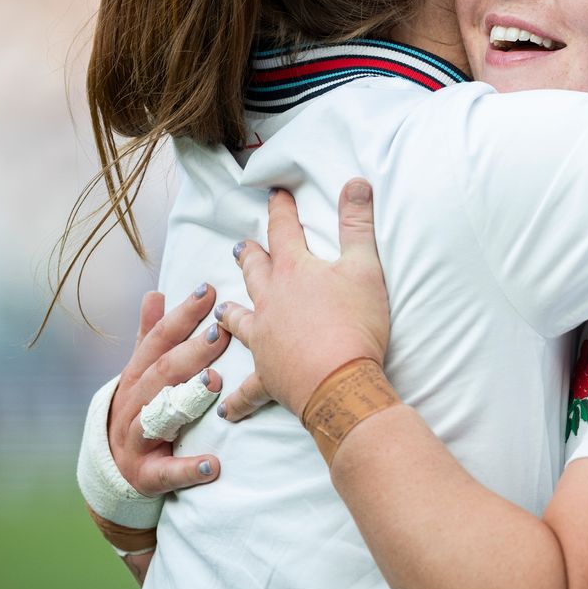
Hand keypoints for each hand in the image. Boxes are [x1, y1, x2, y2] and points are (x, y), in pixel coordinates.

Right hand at [108, 286, 228, 494]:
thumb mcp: (141, 372)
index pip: (159, 340)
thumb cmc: (140, 409)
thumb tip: (154, 293)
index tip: (209, 292)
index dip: (182, 315)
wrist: (113, 469)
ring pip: (158, 416)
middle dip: (192, 351)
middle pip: (163, 373)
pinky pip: (166, 472)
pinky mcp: (146, 476)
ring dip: (187, 399)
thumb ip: (150, 336)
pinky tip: (213, 466)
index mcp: (137, 376)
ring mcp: (137, 440)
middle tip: (221, 331)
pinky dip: (188, 469)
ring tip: (214, 382)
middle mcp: (134, 404)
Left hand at [216, 180, 389, 421]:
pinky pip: (247, 389)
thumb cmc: (355, 323)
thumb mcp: (365, 266)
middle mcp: (270, 301)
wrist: (339, 382)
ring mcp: (263, 338)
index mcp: (294, 272)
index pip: (284, 231)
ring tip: (222, 308)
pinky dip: (236, 398)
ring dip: (232, 313)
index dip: (281, 210)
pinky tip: (225, 406)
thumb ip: (357, 223)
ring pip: (240, 321)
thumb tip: (355, 182)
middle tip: (240, 246)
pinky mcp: (266, 375)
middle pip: (256, 272)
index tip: (275, 194)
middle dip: (250, 256)